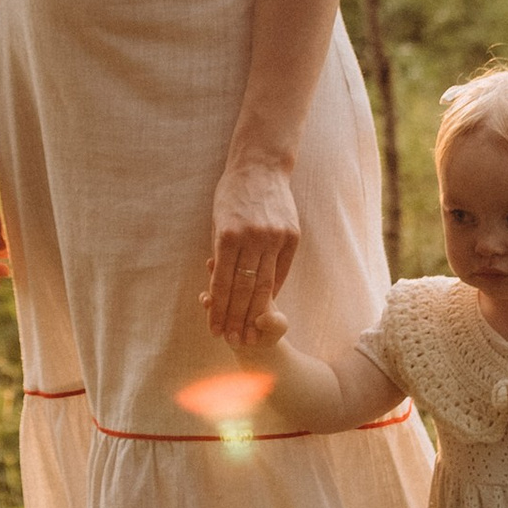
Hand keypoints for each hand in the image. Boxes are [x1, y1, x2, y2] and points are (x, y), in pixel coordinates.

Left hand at [206, 159, 298, 344]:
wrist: (260, 167)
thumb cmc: (232, 194)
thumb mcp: (217, 222)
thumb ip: (222, 254)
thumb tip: (221, 288)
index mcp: (228, 235)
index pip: (223, 282)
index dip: (219, 309)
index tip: (215, 330)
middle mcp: (252, 238)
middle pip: (244, 288)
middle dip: (237, 318)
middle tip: (232, 341)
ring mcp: (275, 237)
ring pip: (265, 284)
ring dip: (256, 312)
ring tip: (250, 333)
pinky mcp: (292, 236)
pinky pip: (281, 270)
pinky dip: (273, 290)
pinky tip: (267, 308)